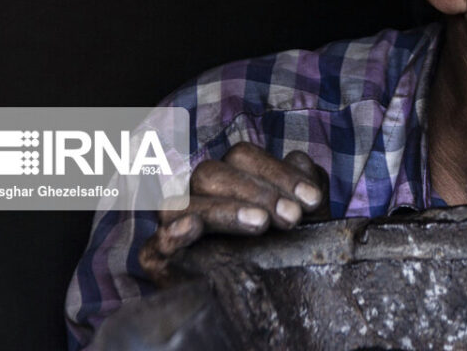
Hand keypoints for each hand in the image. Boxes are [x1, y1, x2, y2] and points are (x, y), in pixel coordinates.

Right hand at [139, 142, 327, 282]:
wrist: (287, 310)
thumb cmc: (296, 254)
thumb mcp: (309, 218)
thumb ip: (305, 184)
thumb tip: (298, 161)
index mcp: (232, 178)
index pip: (241, 157)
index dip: (278, 173)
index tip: (311, 199)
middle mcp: (201, 197)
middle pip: (210, 173)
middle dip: (255, 192)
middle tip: (291, 217)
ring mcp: (178, 227)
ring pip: (180, 202)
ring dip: (223, 210)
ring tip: (261, 224)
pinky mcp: (162, 262)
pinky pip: (155, 243)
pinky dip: (173, 232)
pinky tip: (194, 228)